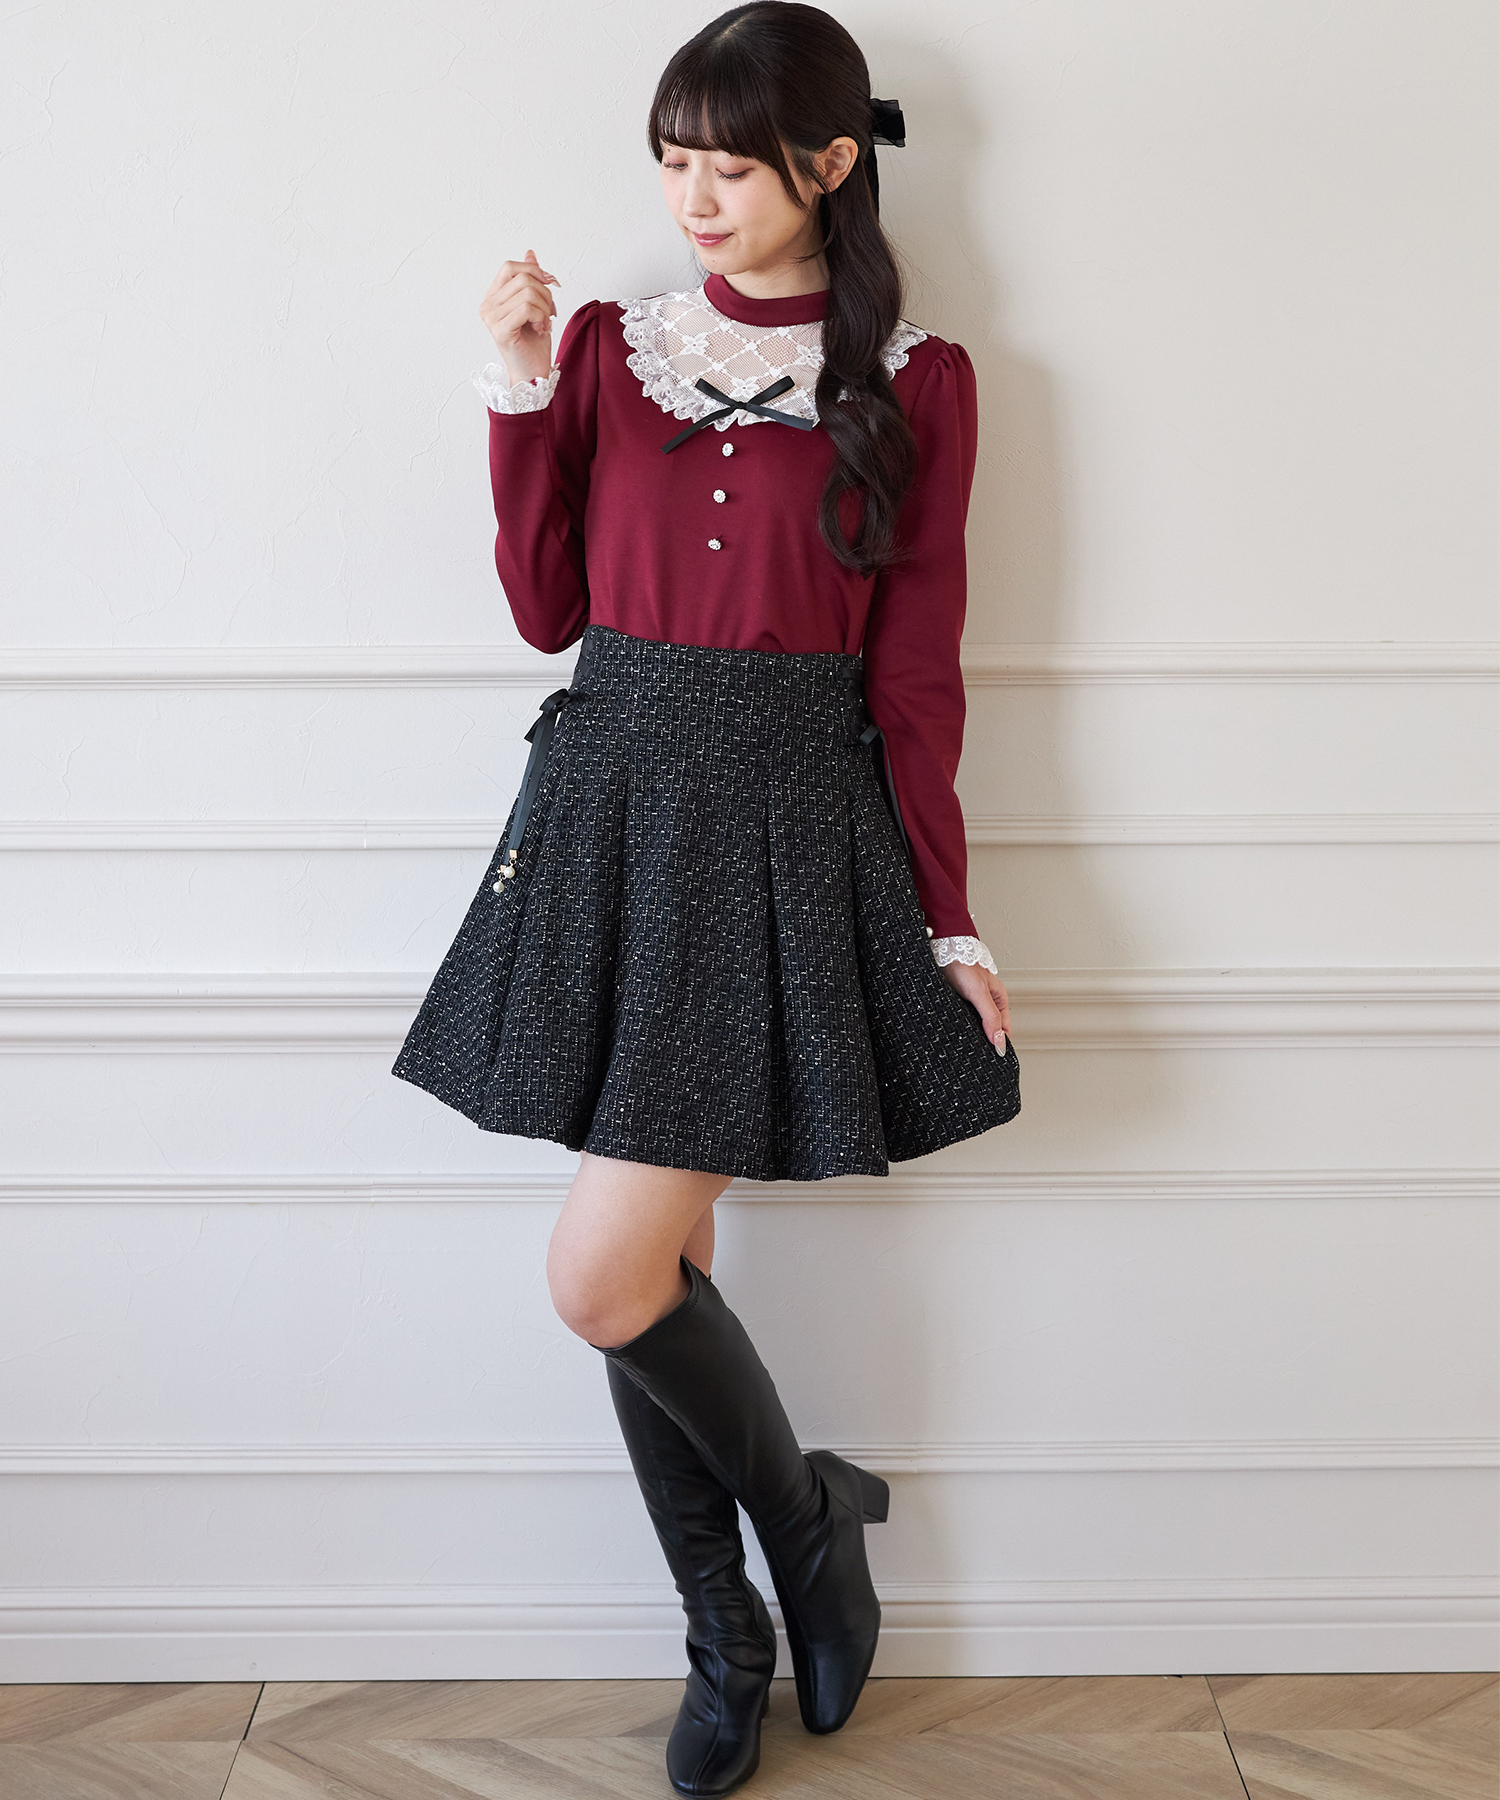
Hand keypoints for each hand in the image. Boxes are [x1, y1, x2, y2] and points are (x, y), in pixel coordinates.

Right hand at [479, 249, 559, 385]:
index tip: (550, 284)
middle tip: (550, 313)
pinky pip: (527, 308)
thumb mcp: (536, 304)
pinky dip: (540, 317)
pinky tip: (540, 329)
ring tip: (544, 323)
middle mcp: (487, 305)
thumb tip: (530, 253)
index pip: (510, 266)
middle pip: (523, 278)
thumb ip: (530, 279)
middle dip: (545, 294)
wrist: (533, 372)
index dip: (534, 270)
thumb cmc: (533, 342)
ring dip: (545, 308)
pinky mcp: (500, 330)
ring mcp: (491, 318)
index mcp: (493, 296)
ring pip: (527, 293)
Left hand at [940, 959, 1011, 1054]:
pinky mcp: (958, 1001)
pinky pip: (962, 1019)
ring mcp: (972, 1002)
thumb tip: (999, 1040)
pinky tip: (955, 1031)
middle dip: (985, 1040)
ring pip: (975, 1024)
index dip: (1000, 1042)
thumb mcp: (979, 994)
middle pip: (990, 1028)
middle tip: (978, 1055)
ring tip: (966, 1045)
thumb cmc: (963, 966)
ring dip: (971, 1033)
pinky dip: (960, 1026)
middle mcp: (987, 1001)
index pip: (1004, 1028)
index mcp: (999, 998)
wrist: (942, 951)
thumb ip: (990, 1016)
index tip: (993, 1056)